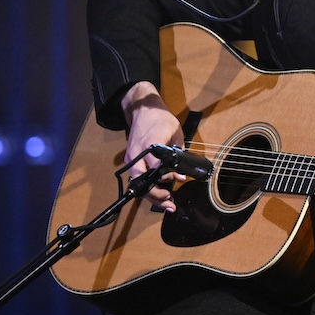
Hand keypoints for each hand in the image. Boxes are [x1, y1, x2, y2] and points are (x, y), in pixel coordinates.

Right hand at [120, 81, 184, 212]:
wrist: (142, 110)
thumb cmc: (160, 119)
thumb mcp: (175, 131)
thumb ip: (179, 150)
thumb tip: (183, 169)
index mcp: (150, 145)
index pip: (155, 166)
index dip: (167, 176)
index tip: (179, 178)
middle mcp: (137, 154)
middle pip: (142, 181)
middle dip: (156, 194)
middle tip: (170, 201)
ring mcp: (132, 158)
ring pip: (137, 184)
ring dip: (152, 196)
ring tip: (167, 204)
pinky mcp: (131, 161)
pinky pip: (137, 179)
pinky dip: (147, 188)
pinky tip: (159, 194)